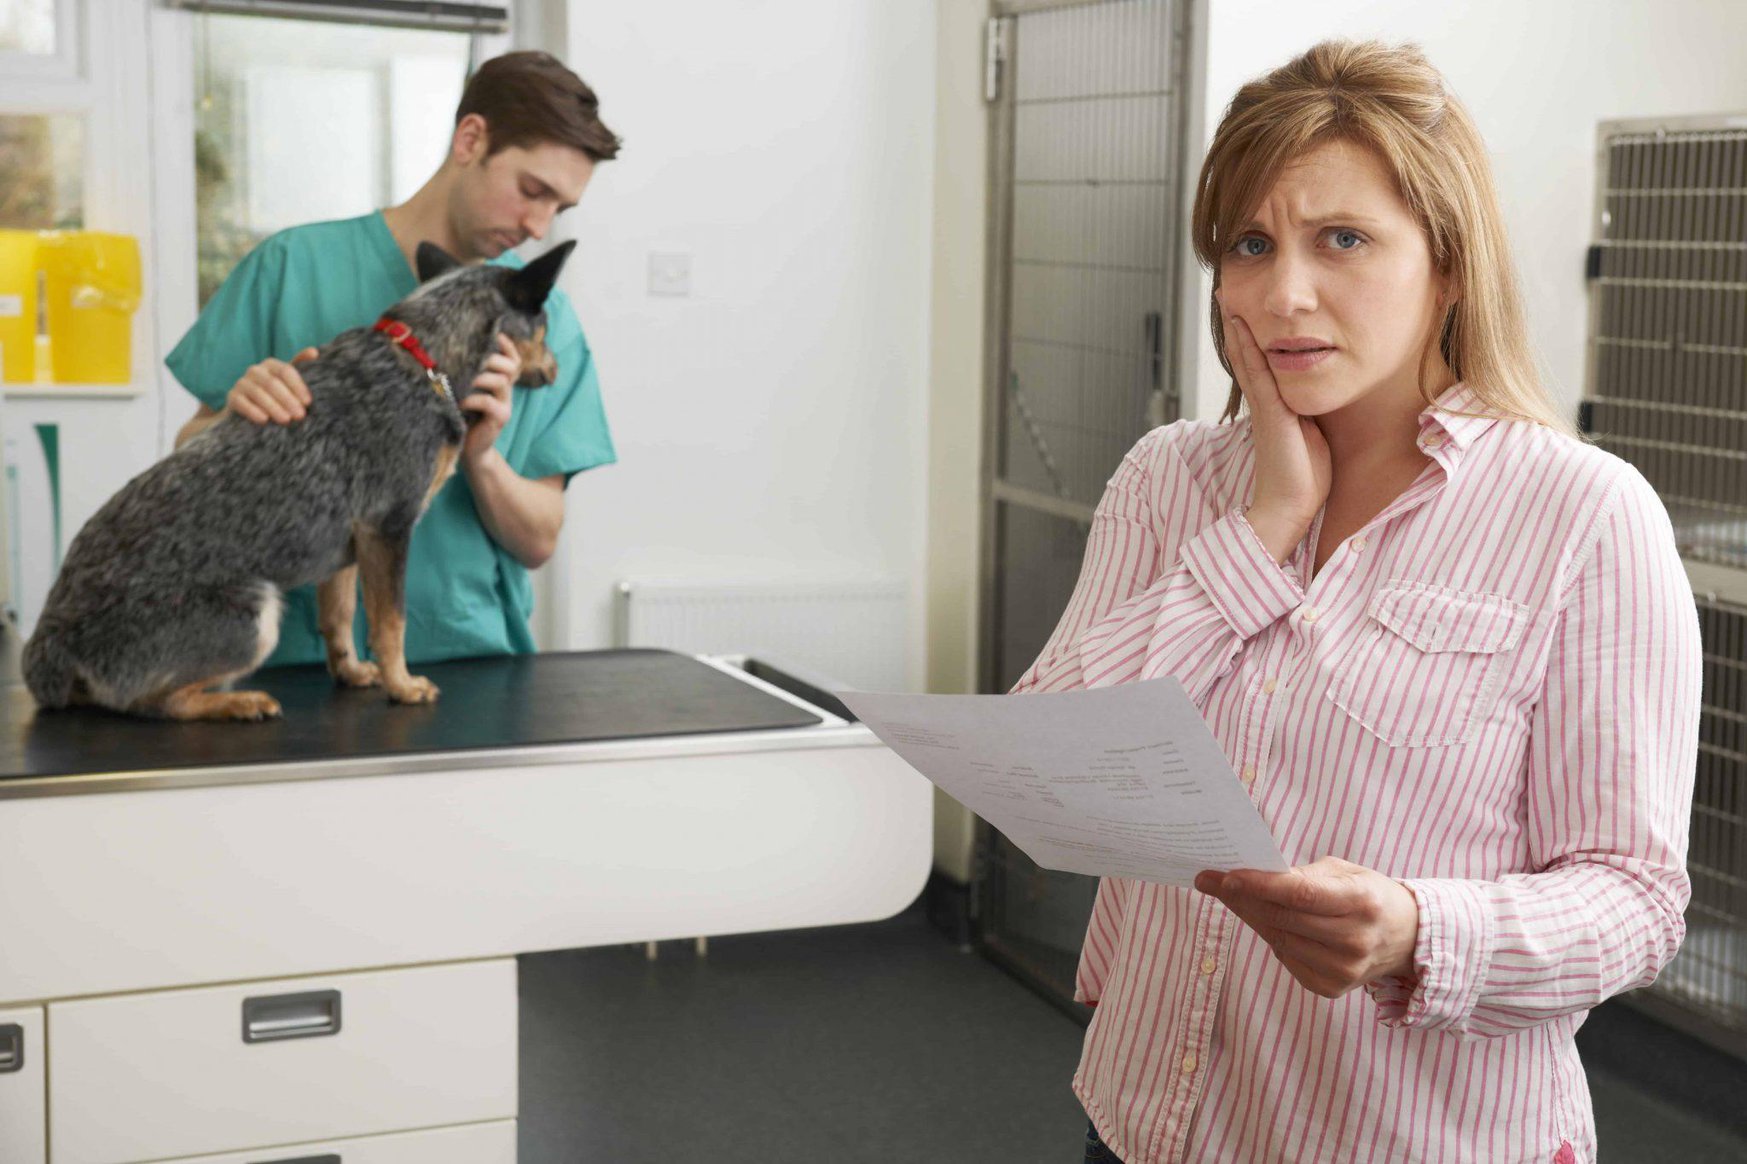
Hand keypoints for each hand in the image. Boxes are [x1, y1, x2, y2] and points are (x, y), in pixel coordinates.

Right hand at [227, 347, 317, 424]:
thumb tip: (314, 352)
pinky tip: (264, 420)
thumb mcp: (288, 383)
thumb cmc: (276, 396)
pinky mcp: (232, 397)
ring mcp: (242, 383)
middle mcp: (255, 371)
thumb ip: (301, 366)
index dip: (298, 386)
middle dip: (288, 400)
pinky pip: (241, 402)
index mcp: (271, 364)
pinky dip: (253, 411)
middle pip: (272, 383)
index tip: (308, 402)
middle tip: (300, 415)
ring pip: (258, 393)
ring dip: (273, 407)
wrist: (248, 411)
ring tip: (286, 420)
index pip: (286, 371)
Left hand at [461, 333, 520, 466]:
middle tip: (468, 359)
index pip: (513, 359)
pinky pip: (488, 402)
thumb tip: (448, 348)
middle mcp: (506, 391)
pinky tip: (459, 402)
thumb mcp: (465, 390)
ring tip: (460, 379)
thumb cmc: (462, 416)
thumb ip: (466, 373)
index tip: (494, 336)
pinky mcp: (500, 418)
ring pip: (500, 381)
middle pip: (509, 366)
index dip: (507, 346)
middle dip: (490, 358)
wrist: (470, 449)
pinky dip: (472, 399)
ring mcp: (506, 405)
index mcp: (500, 381)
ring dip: (478, 377)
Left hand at [1193, 856, 1418, 998]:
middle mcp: (1355, 940)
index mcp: (1362, 902)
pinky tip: (1266, 922)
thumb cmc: (1368, 895)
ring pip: (1279, 940)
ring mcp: (1344, 970)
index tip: (1225, 876)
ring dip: (1250, 916)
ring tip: (1232, 896)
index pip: (1301, 894)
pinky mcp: (1331, 988)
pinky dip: (1272, 938)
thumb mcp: (1345, 872)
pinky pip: (1286, 959)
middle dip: (1242, 897)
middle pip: (1283, 918)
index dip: (1260, 885)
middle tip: (1211, 881)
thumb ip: (1303, 875)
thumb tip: (1252, 877)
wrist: (1406, 937)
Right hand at [1218, 297, 1330, 561]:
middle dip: (1237, 326)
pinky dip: (1247, 349)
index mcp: (1274, 407)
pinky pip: (1256, 373)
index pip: (1259, 365)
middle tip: (1226, 296)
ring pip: (1246, 359)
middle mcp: (1264, 403)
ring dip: (1237, 329)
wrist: (1290, 506)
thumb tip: (1322, 397)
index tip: (1244, 312)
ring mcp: (1264, 407)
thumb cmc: (1304, 478)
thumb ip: (1311, 415)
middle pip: (1246, 356)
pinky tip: (1241, 327)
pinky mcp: (1269, 413)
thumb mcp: (1312, 436)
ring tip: (1228, 301)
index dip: (1250, 339)